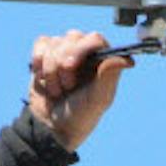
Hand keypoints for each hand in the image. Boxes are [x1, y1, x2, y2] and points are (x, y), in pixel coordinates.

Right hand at [27, 30, 132, 150]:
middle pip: (72, 37)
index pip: (94, 38)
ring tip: (56, 90)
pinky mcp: (46, 54)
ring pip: (54, 43)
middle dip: (63, 63)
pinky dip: (38, 62)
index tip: (71, 67)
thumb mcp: (98, 100)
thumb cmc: (80, 116)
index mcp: (102, 60)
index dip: (81, 49)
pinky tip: (42, 79)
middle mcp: (85, 52)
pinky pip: (41, 44)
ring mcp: (65, 52)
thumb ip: (110, 77)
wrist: (51, 128)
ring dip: (50, 70)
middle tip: (67, 87)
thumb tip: (127, 59)